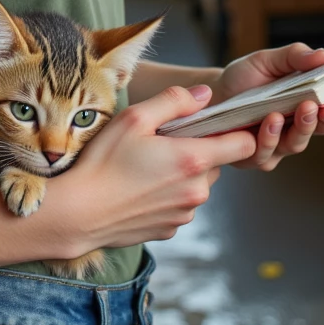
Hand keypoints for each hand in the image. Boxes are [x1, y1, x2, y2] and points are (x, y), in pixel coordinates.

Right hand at [56, 84, 256, 255]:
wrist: (78, 213)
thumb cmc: (103, 162)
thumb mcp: (134, 118)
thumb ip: (174, 101)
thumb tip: (205, 95)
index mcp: (193, 160)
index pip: (245, 144)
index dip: (236, 130)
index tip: (216, 125)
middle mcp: (197, 191)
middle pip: (217, 163)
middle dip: (197, 151)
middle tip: (162, 144)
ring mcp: (185, 214)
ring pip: (197, 185)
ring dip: (182, 175)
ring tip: (145, 168)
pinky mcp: (170, 229)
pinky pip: (180, 205)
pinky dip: (168, 196)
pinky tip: (139, 189)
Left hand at [217, 41, 323, 172]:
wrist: (211, 95)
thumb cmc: (243, 77)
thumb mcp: (267, 60)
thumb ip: (294, 56)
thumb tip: (323, 54)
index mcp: (307, 99)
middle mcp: (297, 125)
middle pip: (323, 127)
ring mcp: (279, 143)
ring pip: (298, 144)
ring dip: (301, 128)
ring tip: (298, 110)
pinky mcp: (257, 157)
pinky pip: (268, 154)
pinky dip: (270, 139)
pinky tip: (269, 123)